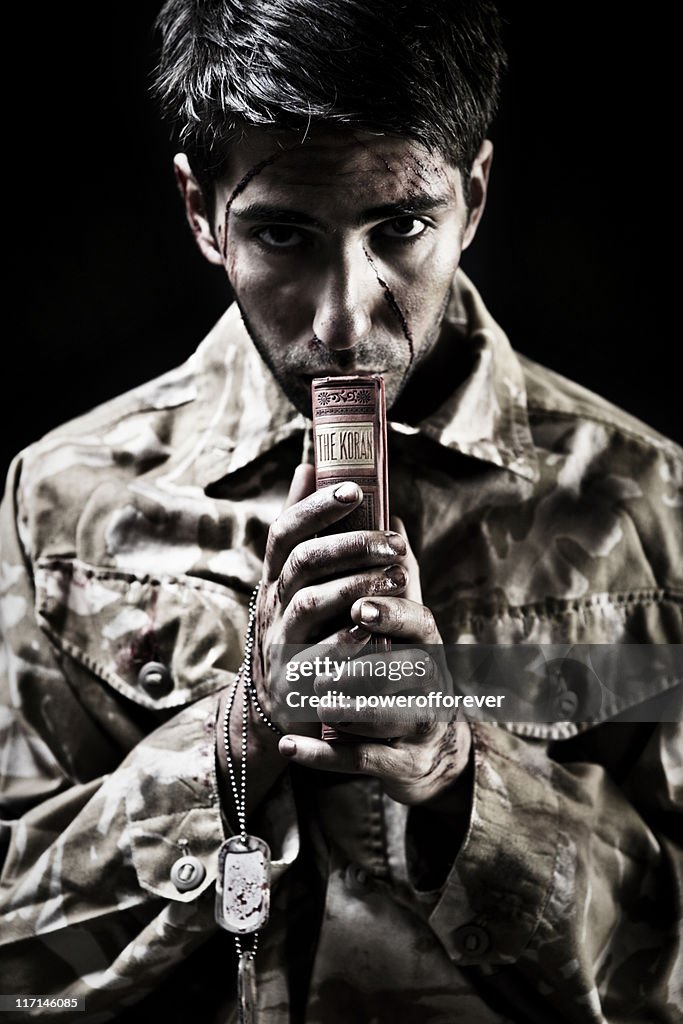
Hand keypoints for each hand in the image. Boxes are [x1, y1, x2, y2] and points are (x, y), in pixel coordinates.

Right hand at [253, 464, 409, 734]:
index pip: (284, 531)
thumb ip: (306, 528)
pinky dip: (352, 639)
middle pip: (302, 563)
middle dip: (350, 545)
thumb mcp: (296, 580)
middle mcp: (272, 605)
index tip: (354, 490)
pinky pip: (321, 656)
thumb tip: (310, 465)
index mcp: (275, 577)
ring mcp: (280, 642)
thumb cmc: (302, 628)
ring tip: (398, 581)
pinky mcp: (296, 680)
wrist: (282, 705)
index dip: (316, 507)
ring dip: (356, 587)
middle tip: (394, 543)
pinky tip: (381, 628)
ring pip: (310, 604)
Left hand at [276, 516, 471, 805]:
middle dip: (368, 663)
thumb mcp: (409, 625)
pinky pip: (364, 761)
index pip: (419, 623)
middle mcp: (429, 683)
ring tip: (316, 696)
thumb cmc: (409, 671)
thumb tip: (389, 509)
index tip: (360, 607)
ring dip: (346, 707)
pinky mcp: (402, 763)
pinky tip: (289, 746)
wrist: (428, 747)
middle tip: (332, 660)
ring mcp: (418, 726)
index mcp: (424, 644)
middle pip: (409, 671)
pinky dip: (324, 756)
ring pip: (385, 716)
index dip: (392, 614)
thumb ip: (397, 574)